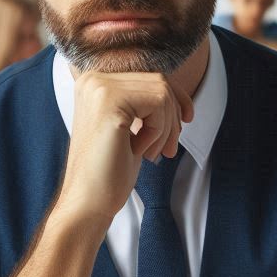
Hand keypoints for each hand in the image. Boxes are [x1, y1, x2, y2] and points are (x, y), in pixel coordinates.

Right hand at [55, 71, 193, 224]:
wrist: (89, 201)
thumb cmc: (110, 170)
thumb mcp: (132, 129)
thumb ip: (145, 106)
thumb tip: (180, 97)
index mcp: (95, 83)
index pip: (150, 76)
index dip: (176, 97)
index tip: (187, 119)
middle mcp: (93, 79)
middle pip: (159, 81)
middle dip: (173, 118)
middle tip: (168, 150)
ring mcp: (99, 88)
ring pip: (161, 92)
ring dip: (165, 128)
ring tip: (149, 153)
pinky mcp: (108, 101)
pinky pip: (157, 104)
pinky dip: (158, 131)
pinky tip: (140, 150)